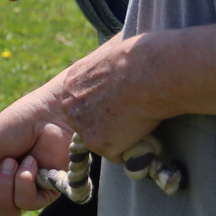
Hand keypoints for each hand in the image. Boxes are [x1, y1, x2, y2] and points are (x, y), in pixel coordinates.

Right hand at [0, 35, 168, 215]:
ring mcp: (25, 193)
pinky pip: (26, 203)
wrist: (49, 115)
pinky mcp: (46, 195)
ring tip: (13, 162)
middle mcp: (4, 189)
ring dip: (5, 186)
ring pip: (5, 214)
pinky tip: (30, 164)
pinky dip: (24, 183)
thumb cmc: (16, 124)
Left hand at [55, 32, 164, 159]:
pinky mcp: (96, 143)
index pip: (84, 106)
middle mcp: (69, 105)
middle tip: (131, 114)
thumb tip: (115, 74)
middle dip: (108, 126)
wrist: (146, 73)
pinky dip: (132, 147)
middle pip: (88, 126)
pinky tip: (140, 127)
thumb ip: (102, 75)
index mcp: (71, 84)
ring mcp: (80, 126)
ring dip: (121, 137)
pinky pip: (117, 155)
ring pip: (103, 142)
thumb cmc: (138, 61)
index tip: (121, 103)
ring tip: (138, 117)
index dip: (105, 108)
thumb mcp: (108, 60)